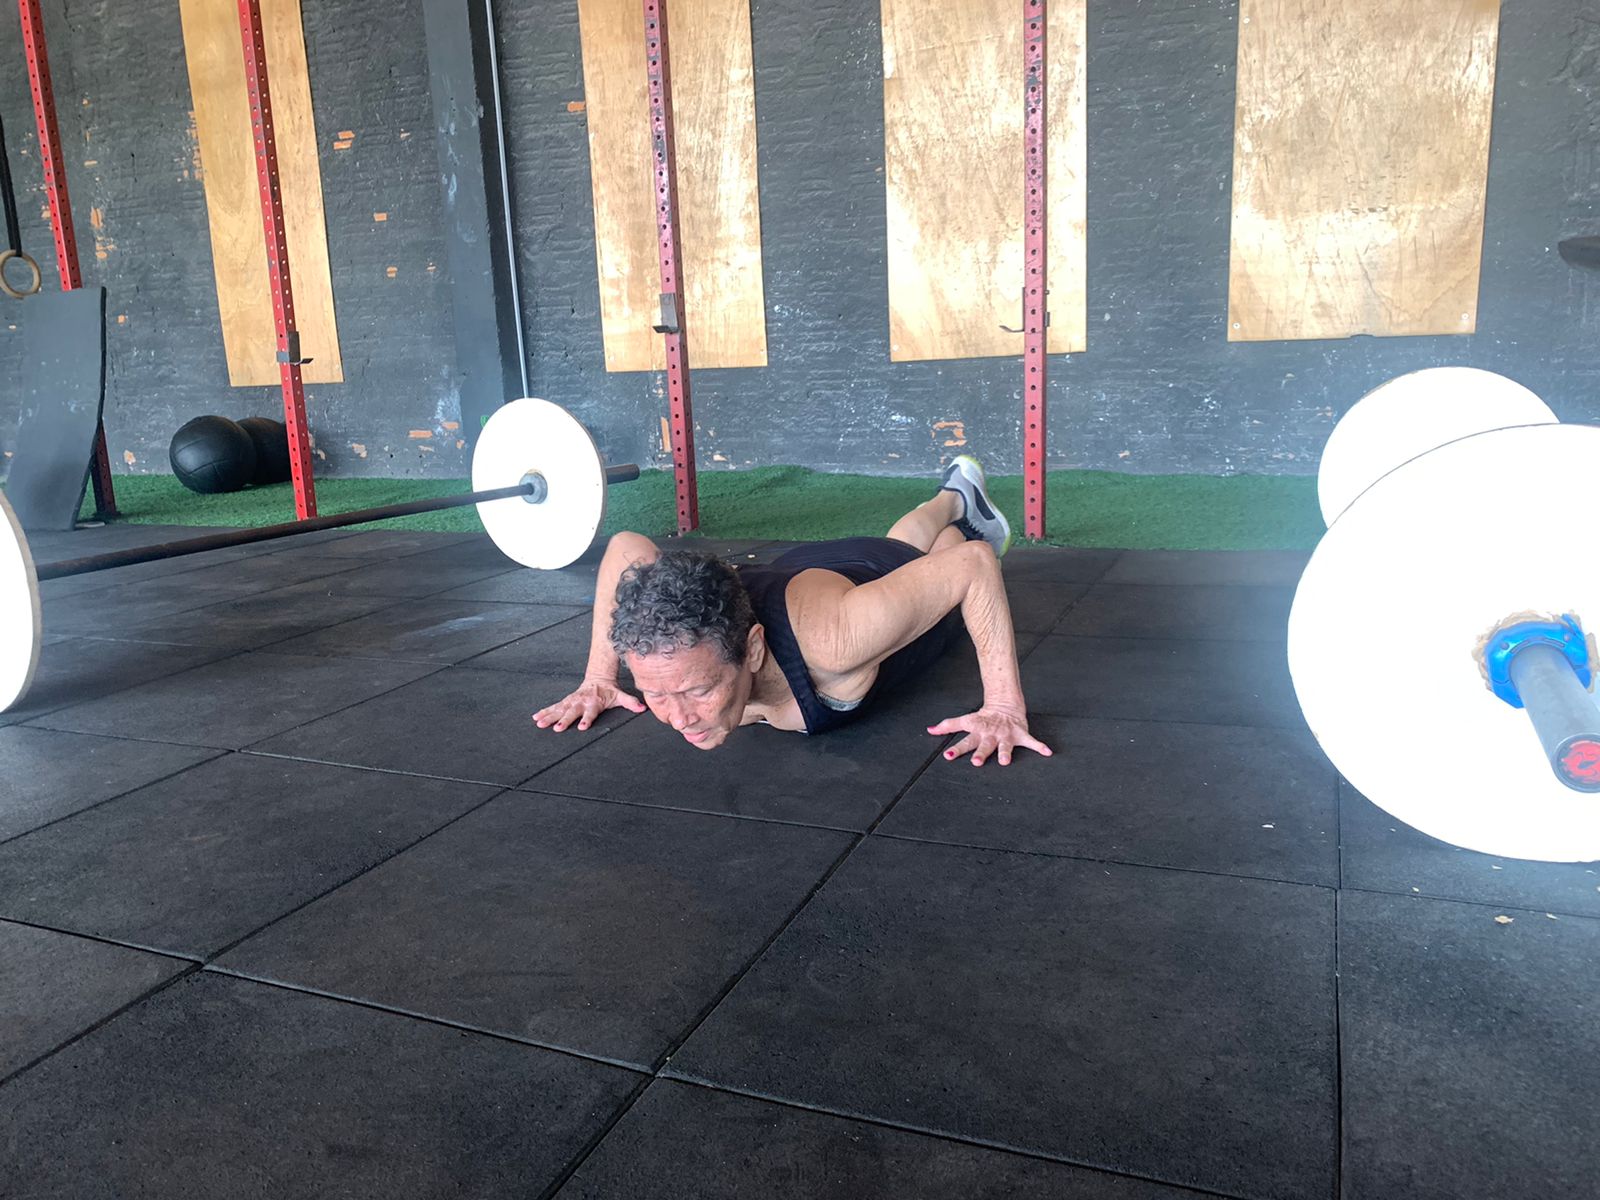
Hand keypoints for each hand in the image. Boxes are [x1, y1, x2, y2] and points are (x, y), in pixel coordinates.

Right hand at [534, 678, 645, 731]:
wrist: (598, 677)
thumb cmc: (609, 691)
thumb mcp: (620, 695)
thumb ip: (630, 702)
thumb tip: (642, 708)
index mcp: (594, 702)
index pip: (591, 712)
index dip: (587, 719)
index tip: (583, 727)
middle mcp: (581, 702)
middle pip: (572, 712)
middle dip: (565, 720)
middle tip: (558, 729)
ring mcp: (572, 701)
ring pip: (559, 709)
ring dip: (549, 716)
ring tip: (540, 724)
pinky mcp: (566, 701)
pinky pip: (553, 707)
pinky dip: (544, 711)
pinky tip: (535, 718)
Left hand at [927, 705, 1051, 766]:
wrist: (1005, 704)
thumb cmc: (983, 718)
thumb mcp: (966, 721)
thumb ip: (947, 726)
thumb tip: (929, 730)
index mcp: (977, 732)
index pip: (964, 741)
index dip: (956, 749)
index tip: (947, 756)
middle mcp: (990, 735)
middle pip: (984, 746)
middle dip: (980, 754)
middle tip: (976, 762)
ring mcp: (1006, 734)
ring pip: (1005, 745)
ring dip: (1005, 753)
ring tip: (1006, 762)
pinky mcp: (1021, 734)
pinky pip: (1031, 741)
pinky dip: (1040, 746)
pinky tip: (1047, 752)